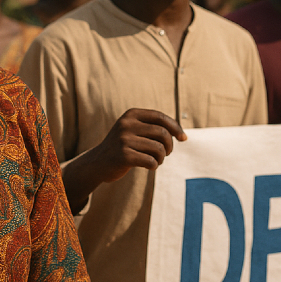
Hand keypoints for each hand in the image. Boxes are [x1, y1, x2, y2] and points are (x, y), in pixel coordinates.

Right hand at [62, 109, 185, 212]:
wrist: (97, 163)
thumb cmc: (123, 146)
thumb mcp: (134, 130)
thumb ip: (153, 128)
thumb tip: (182, 134)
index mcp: (131, 114)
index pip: (160, 117)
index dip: (175, 127)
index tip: (183, 138)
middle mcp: (126, 124)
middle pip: (162, 133)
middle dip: (169, 146)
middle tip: (166, 153)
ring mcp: (123, 140)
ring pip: (158, 149)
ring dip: (161, 158)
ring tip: (156, 161)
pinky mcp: (123, 156)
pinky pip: (151, 161)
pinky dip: (154, 166)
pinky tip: (150, 166)